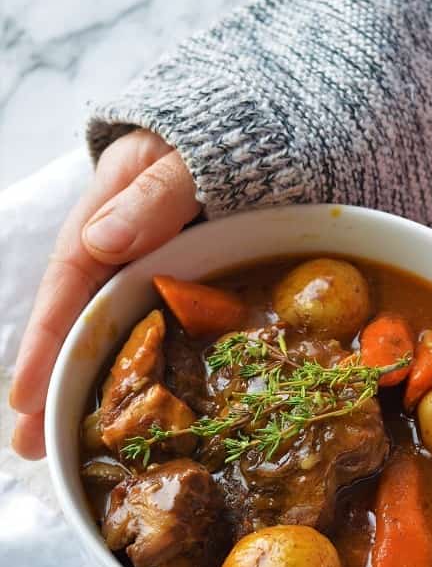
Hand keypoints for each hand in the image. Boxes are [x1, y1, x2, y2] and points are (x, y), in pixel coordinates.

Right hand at [10, 130, 198, 459]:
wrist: (272, 121)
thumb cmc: (228, 130)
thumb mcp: (189, 153)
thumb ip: (154, 195)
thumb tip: (102, 243)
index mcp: (112, 206)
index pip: (70, 281)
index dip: (45, 342)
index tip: (25, 398)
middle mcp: (122, 238)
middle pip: (80, 315)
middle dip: (53, 380)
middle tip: (30, 445)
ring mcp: (152, 260)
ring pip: (113, 325)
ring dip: (86, 379)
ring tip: (60, 441)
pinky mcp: (181, 274)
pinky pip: (151, 321)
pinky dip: (133, 360)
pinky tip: (124, 399)